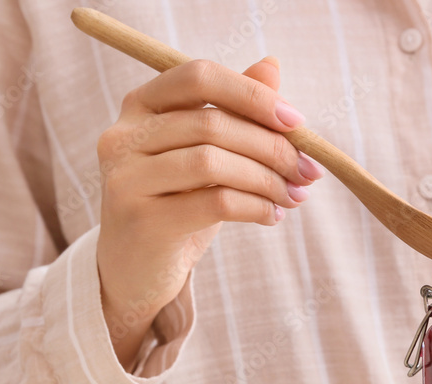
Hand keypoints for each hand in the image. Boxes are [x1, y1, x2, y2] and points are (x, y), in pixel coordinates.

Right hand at [95, 57, 322, 367]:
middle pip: (212, 122)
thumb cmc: (177, 204)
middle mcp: (123, 135)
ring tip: (294, 196)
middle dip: (272, 147)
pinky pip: (214, 203)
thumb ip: (232, 111)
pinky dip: (254, 207)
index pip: (199, 76)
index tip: (296, 123)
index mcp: (140, 106)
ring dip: (267, 179)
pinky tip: (272, 215)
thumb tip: (272, 65)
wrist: (136, 271)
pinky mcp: (141, 220)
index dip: (252, 94)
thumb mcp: (206, 154)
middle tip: (308, 171)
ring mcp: (126, 178)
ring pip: (212, 162)